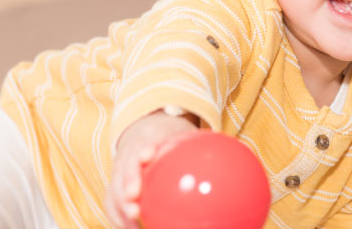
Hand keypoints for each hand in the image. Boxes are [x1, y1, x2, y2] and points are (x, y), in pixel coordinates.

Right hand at [104, 110, 198, 227]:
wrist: (144, 132)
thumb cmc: (171, 139)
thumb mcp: (184, 136)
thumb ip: (202, 148)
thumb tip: (239, 158)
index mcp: (148, 138)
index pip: (145, 140)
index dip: (144, 148)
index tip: (148, 155)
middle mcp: (130, 153)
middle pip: (126, 166)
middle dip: (128, 179)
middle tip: (134, 196)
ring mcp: (120, 170)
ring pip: (115, 187)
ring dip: (121, 204)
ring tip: (132, 219)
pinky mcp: (115, 185)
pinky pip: (113, 202)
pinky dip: (119, 216)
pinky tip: (134, 228)